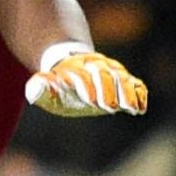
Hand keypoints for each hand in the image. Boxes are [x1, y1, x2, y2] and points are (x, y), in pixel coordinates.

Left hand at [24, 41, 147, 117]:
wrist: (74, 73)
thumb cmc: (59, 87)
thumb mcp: (46, 90)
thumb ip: (40, 88)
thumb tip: (36, 87)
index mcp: (73, 68)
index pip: (81, 75)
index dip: (86, 86)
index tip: (89, 101)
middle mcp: (95, 66)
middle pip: (103, 74)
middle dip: (107, 90)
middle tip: (108, 107)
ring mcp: (112, 71)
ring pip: (121, 78)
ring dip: (126, 93)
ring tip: (130, 109)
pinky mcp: (126, 80)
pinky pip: (136, 84)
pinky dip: (139, 94)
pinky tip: (140, 109)